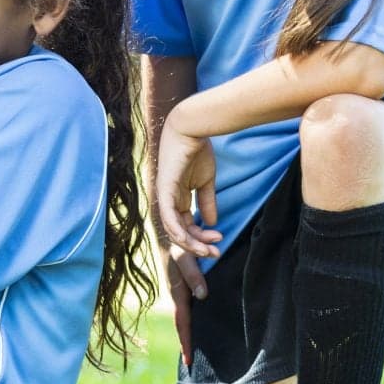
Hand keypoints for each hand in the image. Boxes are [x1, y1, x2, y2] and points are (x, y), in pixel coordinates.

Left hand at [155, 119, 224, 259]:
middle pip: (179, 232)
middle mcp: (168, 200)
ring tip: (209, 249)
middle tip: (215, 253)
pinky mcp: (164, 190)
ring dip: (191, 243)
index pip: (186, 226)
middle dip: (197, 246)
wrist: (192, 130)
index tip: (219, 242)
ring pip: (173, 229)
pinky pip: (168, 216)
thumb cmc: (198, 151)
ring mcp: (164, 196)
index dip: (201, 238)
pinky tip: (192, 240)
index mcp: (177, 199)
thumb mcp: (206, 182)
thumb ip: (207, 202)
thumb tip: (211, 223)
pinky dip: (179, 230)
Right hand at [161, 244, 207, 365]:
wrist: (164, 227)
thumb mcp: (184, 257)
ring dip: (187, 329)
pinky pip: (186, 304)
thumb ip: (194, 275)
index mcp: (177, 291)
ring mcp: (179, 287)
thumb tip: (203, 296)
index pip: (182, 322)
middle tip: (189, 361)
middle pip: (182, 322)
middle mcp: (177, 292)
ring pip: (184, 314)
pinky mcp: (182, 281)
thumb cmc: (175, 240)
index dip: (186, 341)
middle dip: (186, 340)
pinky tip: (195, 318)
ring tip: (191, 344)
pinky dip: (189, 317)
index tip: (188, 360)